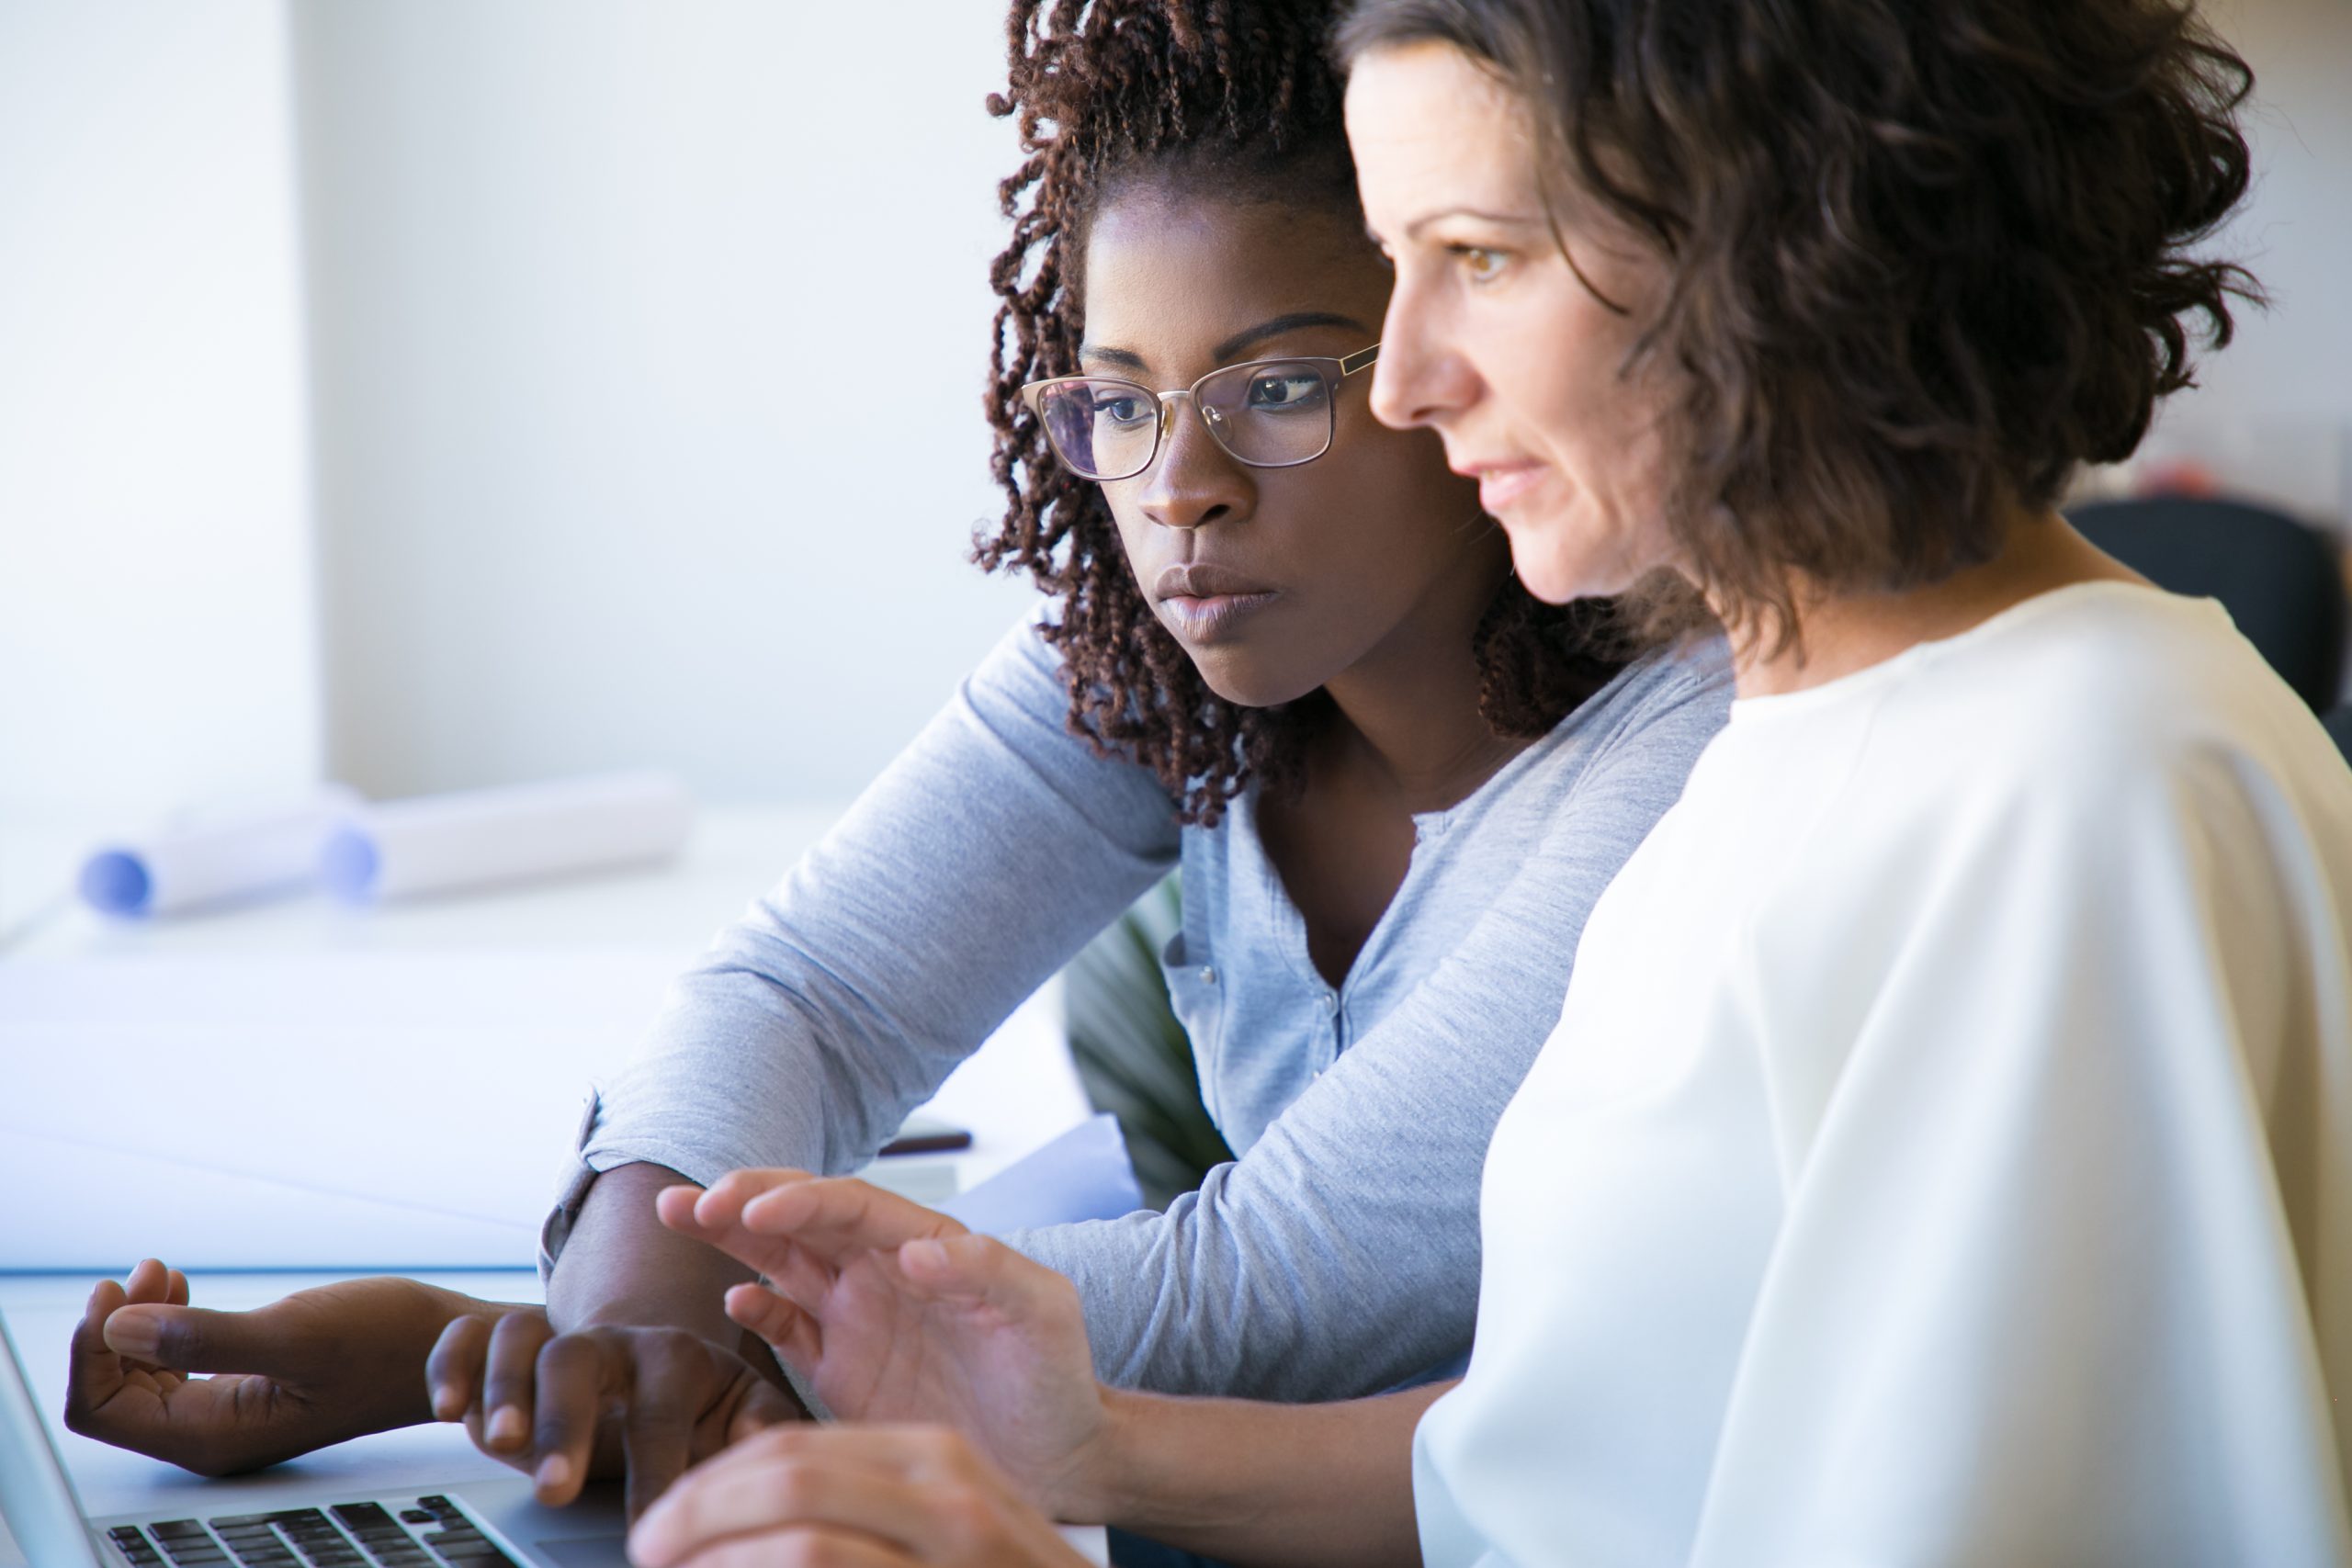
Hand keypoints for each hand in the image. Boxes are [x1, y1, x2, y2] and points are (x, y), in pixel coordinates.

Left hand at [64, 1259, 482, 1474]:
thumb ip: (205, 1336)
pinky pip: (175, 1366)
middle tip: (149, 1269)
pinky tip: (185, 1290)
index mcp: (213, 1434)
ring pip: (140, 1375)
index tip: (115, 1290)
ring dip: (139, 1321)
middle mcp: (212, 1433)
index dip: (91, 1350)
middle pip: (112, 1394)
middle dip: (114, 1329)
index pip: (101, 1409)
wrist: (452, 1349)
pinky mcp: (247, 1388)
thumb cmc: (391, 1345)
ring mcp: (228, 1412)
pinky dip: (168, 1324)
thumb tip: (118, 1329)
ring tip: (166, 1271)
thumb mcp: (298, 1334)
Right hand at [425, 1311, 798, 1520]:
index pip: (662, 1407)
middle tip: (557, 1491)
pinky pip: (468, 1333)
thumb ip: (762, 1427)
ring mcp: (554, 1334)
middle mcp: (610, 1339)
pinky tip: (449, 1411)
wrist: (638, 1366)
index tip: (652, 1528)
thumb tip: (771, 1447)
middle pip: (580, 1357)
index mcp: (674, 1355)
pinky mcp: (501, 1341)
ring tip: (503, 1444)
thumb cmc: (693, 1406)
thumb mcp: (738, 1413)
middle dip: (566, 1422)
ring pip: (521, 1336)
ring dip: (505, 1388)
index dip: (655, 1468)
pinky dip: (451, 1364)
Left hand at [628, 1425, 1095, 1567]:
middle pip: (785, 1472)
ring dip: (714, 1555)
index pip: (797, 1445)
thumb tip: (742, 1523)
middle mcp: (948, 1487)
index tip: (669, 1520)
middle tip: (646, 1548)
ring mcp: (952, 1543)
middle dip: (695, 1510)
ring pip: (798, 1534)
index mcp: (934, 1456)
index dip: (715, 1480)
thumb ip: (861, 1509)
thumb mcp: (940, 1528)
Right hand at [658, 1171, 1112, 1518]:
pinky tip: (732, 1298)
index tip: (753, 1207)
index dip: (800, 1200)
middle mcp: (885, 1271)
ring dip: (732, 1238)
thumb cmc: (1057, 1375)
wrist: (1058, 1456)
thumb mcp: (1041, 1311)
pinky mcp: (843, 1370)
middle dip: (745, 1202)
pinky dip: (757, 1309)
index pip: (852, 1207)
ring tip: (682, 1215)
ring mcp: (859, 1317)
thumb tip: (923, 1249)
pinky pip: (789, 1328)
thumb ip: (988, 1271)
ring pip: (782, 1262)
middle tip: (688, 1200)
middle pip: (803, 1220)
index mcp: (928, 1244)